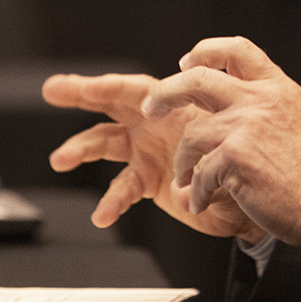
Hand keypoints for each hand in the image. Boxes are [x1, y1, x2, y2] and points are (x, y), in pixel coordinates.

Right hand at [42, 71, 261, 241]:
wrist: (249, 197)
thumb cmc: (244, 158)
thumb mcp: (231, 137)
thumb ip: (207, 140)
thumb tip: (188, 149)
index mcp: (175, 105)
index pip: (137, 89)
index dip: (111, 86)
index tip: (86, 87)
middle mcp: (156, 123)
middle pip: (111, 103)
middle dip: (80, 94)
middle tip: (52, 89)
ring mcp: (148, 150)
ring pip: (105, 143)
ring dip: (81, 149)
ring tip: (60, 158)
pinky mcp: (148, 179)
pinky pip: (122, 188)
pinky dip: (111, 201)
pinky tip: (101, 215)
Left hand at [144, 36, 300, 246]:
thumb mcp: (294, 121)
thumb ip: (263, 107)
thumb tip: (225, 104)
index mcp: (277, 88)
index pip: (237, 50)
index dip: (206, 51)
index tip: (186, 63)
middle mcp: (261, 100)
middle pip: (197, 79)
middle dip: (166, 93)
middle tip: (151, 108)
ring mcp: (246, 126)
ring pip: (191, 134)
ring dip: (183, 162)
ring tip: (185, 181)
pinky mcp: (234, 157)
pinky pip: (199, 172)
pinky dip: (195, 191)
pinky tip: (199, 201)